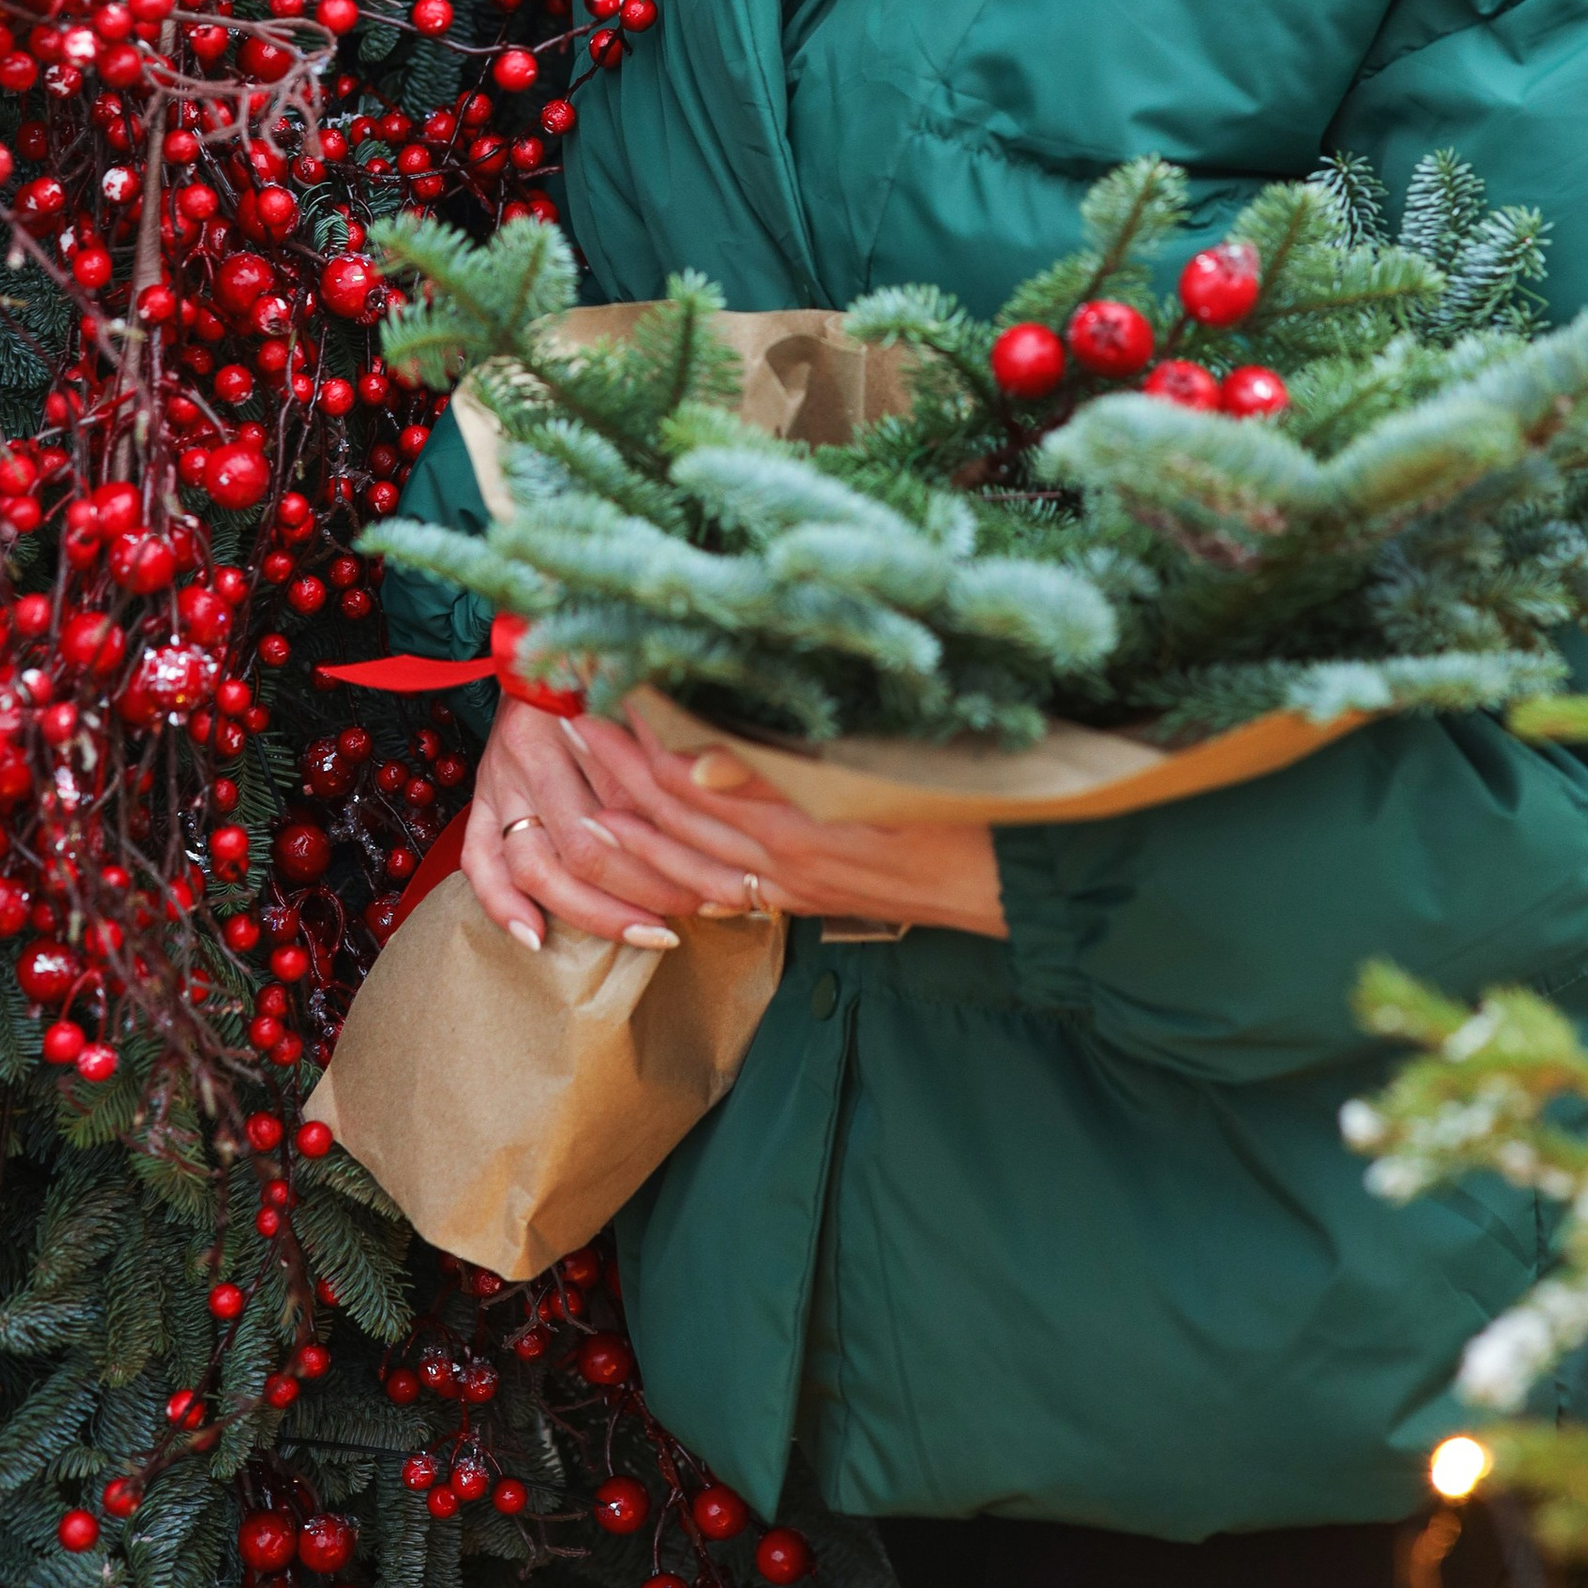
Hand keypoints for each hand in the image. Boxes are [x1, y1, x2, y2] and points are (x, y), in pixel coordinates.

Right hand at [466, 698, 759, 953]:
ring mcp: (500, 778)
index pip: (628, 800)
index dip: (676, 846)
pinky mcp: (481, 796)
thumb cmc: (603, 671)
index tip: (721, 873)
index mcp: (577, 718)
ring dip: (591, 910)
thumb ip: (669, 740)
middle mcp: (533, 751)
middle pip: (585, 843)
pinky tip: (535, 937)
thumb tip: (725, 792)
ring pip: (536, 864)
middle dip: (644, 890)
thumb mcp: (641, 693)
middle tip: (694, 913)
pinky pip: (478, 860)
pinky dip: (502, 904)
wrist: (540, 643)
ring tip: (643, 934)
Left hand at [570, 714, 1006, 940]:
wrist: (1022, 888)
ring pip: (684, 863)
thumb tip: (701, 761)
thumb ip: (789, 767)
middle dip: (613, 771)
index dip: (639, 732)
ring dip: (627, 827)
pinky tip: (650, 860)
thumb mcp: (892, 770)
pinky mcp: (808, 902)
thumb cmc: (974, 807)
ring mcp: (792, 887)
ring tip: (579, 786)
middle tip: (564, 720)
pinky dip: (673, 878)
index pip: (690, 772)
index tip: (604, 684)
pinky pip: (720, 896)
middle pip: (672, 817)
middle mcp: (783, 860)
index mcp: (798, 816)